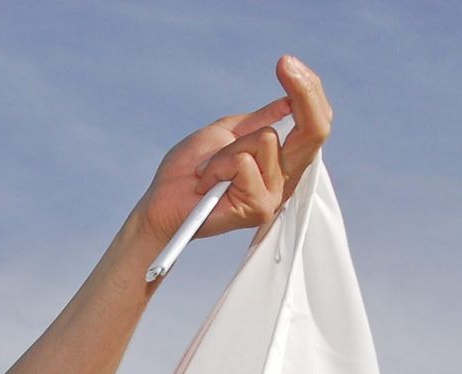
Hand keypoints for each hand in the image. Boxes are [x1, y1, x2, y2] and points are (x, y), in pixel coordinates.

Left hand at [139, 56, 331, 246]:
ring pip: (265, 140)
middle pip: (314, 131)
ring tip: (210, 169)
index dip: (309, 90)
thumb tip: (289, 100)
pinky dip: (217, 165)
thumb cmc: (190, 169)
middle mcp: (285, 180)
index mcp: (282, 163)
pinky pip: (243, 162)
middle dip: (304, 91)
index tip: (286, 61)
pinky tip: (207, 183)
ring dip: (227, 149)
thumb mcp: (229, 134)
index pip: (313, 125)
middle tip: (284, 63)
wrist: (163, 202)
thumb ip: (260, 121)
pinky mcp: (259, 207)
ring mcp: (274, 196)